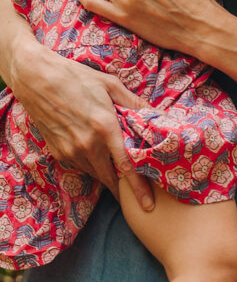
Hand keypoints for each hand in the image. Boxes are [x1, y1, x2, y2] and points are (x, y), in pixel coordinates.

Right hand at [11, 41, 154, 207]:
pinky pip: (80, 165)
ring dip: (106, 174)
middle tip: (135, 194)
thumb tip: (156, 113)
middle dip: (122, 188)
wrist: (36, 79)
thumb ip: (134, 103)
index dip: (138, 188)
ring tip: (115, 168)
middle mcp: (88, 144)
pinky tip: (92, 151)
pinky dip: (90, 163)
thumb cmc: (75, 77)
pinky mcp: (59, 152)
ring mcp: (71, 150)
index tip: (148, 204)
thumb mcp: (110, 84)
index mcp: (105, 127)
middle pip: (110, 178)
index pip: (126, 166)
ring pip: (95, 173)